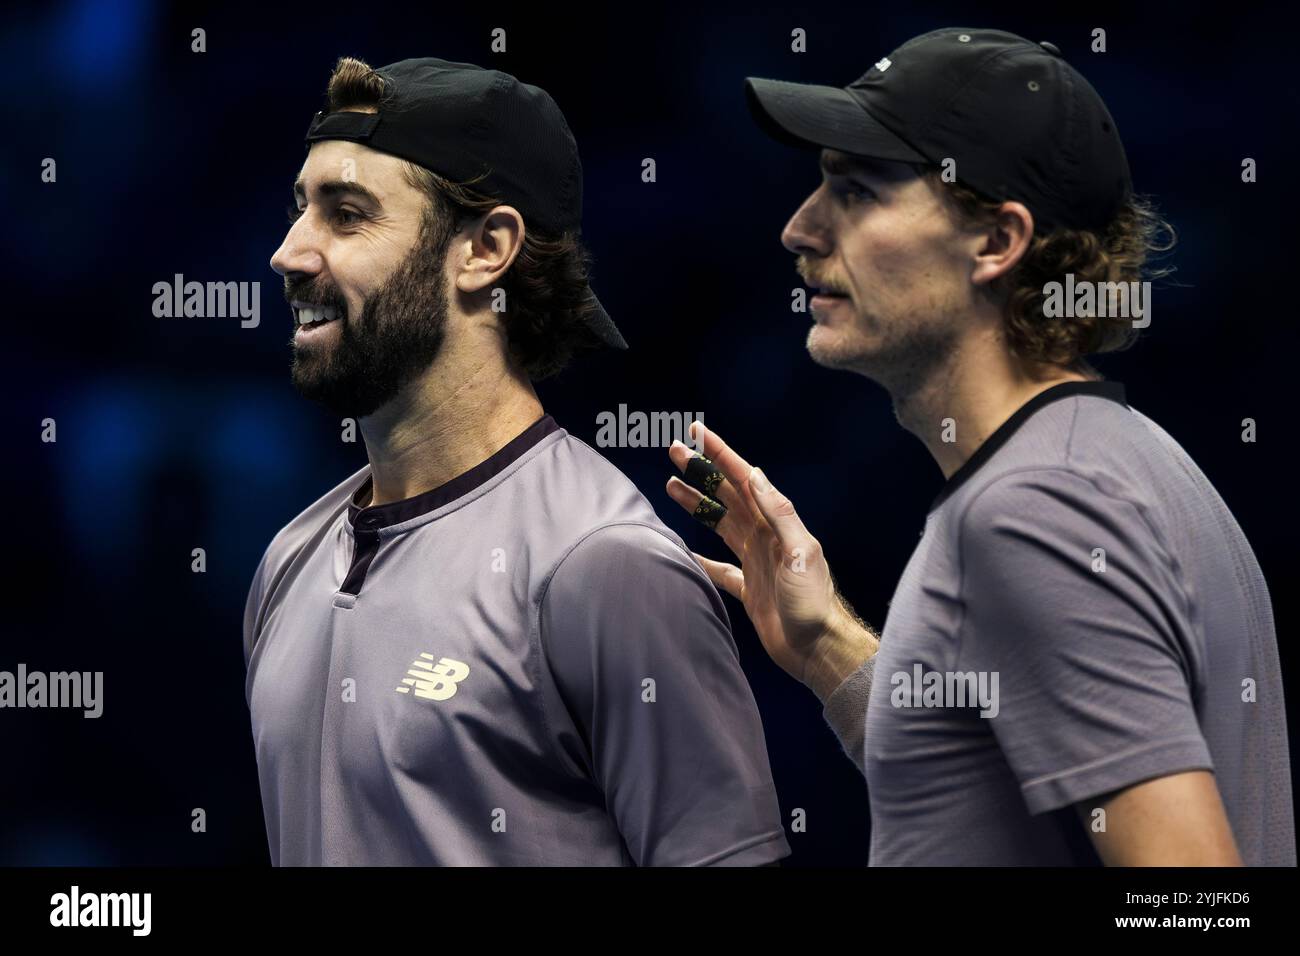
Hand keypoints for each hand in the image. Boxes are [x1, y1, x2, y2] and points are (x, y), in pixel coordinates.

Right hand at [666, 421, 877, 699]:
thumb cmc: (813, 602)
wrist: (818, 649)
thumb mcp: (801, 552)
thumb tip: (754, 477)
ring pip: (720, 525)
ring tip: (672, 486)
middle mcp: (765, 537)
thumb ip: (778, 514)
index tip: (698, 433)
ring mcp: (756, 562)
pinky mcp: (749, 589)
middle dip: (702, 473)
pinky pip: (719, 567)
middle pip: (727, 497)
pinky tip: (685, 550)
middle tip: (675, 452)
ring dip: (697, 505)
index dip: (721, 455)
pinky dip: (702, 557)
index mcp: (778, 524)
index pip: (744, 480)